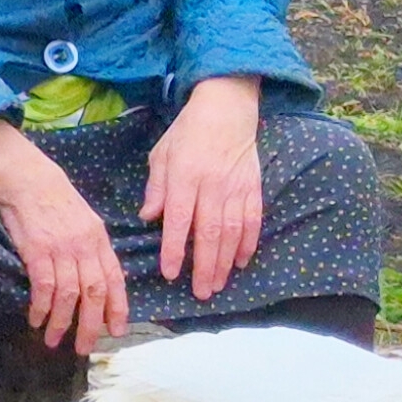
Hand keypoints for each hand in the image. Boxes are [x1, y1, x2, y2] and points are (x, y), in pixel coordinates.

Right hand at [0, 120, 126, 352]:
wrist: (27, 178)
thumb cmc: (53, 199)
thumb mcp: (83, 221)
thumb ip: (91, 248)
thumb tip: (97, 277)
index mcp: (99, 240)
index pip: (114, 279)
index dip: (117, 307)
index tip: (118, 330)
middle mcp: (85, 246)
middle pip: (94, 293)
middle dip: (92, 324)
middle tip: (86, 347)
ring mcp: (62, 249)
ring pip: (69, 295)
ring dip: (63, 322)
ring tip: (55, 341)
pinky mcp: (37, 250)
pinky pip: (44, 286)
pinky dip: (42, 307)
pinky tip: (37, 320)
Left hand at [145, 76, 266, 300]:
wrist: (227, 108)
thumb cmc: (188, 132)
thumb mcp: (162, 154)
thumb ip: (156, 188)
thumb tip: (148, 218)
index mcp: (185, 178)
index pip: (179, 220)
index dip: (175, 249)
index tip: (171, 273)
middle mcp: (212, 186)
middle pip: (209, 233)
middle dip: (205, 266)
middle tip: (201, 293)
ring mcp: (236, 188)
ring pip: (232, 232)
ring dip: (227, 261)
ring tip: (220, 283)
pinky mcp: (254, 187)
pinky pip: (253, 220)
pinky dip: (249, 242)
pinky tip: (243, 260)